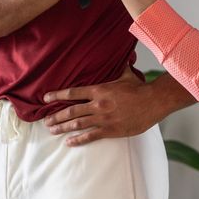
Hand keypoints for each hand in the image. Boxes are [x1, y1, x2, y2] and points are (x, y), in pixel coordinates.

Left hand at [44, 67, 162, 143]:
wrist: (153, 102)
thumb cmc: (140, 89)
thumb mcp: (126, 75)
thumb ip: (118, 68)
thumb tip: (120, 56)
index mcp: (99, 90)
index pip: (73, 92)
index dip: (57, 95)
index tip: (45, 98)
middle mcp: (98, 104)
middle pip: (71, 111)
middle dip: (56, 116)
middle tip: (46, 121)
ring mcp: (103, 118)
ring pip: (77, 124)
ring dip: (63, 128)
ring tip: (52, 131)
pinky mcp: (110, 130)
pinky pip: (90, 136)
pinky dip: (78, 140)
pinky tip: (69, 142)